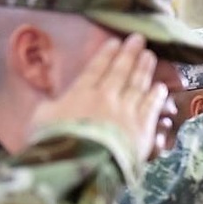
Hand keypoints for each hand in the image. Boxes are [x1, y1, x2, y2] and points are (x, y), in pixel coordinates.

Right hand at [32, 34, 168, 162]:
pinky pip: (151, 107)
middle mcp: (106, 97)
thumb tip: (52, 102)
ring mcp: (126, 111)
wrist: (82, 164)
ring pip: (138, 85)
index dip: (107, 54)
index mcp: (81, 94)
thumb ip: (51, 107)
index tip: (115, 42)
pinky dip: (156, 95)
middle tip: (138, 39)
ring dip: (145, 69)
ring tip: (150, 56)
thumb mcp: (42, 120)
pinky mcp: (142, 128)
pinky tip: (160, 87)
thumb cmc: (56, 143)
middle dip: (129, 53)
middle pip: (120, 71)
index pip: (96, 69)